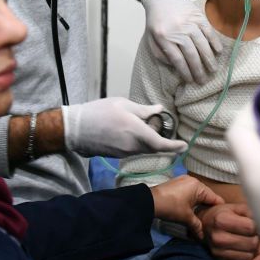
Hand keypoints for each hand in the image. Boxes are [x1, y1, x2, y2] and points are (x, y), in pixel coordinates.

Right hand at [62, 98, 187, 157]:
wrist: (75, 129)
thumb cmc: (99, 112)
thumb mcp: (123, 104)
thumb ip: (143, 110)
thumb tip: (159, 109)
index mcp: (137, 133)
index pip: (161, 144)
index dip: (174, 146)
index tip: (184, 146)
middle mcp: (132, 147)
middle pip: (153, 147)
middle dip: (161, 141)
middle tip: (163, 128)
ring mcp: (124, 153)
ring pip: (143, 149)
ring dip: (148, 141)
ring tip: (142, 125)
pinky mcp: (116, 155)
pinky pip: (133, 150)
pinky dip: (138, 143)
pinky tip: (129, 131)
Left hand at [142, 0, 222, 83]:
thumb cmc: (157, 21)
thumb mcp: (152, 39)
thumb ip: (162, 54)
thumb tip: (177, 67)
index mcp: (164, 37)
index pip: (177, 59)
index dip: (185, 72)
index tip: (191, 81)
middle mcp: (177, 31)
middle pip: (191, 54)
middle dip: (199, 70)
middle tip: (204, 81)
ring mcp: (189, 23)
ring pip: (202, 44)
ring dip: (209, 59)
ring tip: (213, 70)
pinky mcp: (198, 16)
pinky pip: (209, 31)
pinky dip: (215, 42)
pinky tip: (218, 52)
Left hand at [150, 175, 223, 239]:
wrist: (149, 201)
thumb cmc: (171, 207)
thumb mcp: (186, 218)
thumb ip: (197, 226)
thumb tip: (203, 237)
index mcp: (199, 186)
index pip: (215, 198)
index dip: (219, 210)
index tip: (221, 220)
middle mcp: (194, 180)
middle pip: (207, 196)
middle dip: (208, 208)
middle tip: (211, 220)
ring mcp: (185, 180)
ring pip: (198, 194)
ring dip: (199, 204)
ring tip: (201, 216)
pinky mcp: (177, 183)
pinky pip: (190, 192)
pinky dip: (192, 200)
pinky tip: (191, 209)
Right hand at [200, 203, 259, 259]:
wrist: (205, 227)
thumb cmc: (224, 215)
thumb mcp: (236, 208)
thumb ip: (251, 211)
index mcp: (221, 220)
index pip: (251, 227)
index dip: (256, 225)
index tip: (253, 224)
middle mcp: (218, 237)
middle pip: (251, 243)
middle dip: (255, 238)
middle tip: (252, 234)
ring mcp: (217, 252)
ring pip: (249, 256)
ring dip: (251, 250)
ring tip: (246, 241)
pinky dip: (245, 257)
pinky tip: (241, 250)